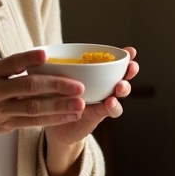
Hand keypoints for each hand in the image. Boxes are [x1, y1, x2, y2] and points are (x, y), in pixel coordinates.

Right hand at [0, 48, 90, 142]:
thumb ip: (10, 67)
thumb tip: (42, 58)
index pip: (11, 63)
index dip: (29, 58)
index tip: (46, 55)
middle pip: (29, 87)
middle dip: (56, 86)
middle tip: (79, 86)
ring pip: (34, 108)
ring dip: (60, 107)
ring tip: (80, 105)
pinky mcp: (5, 125)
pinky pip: (32, 122)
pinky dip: (52, 118)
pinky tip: (67, 115)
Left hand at [43, 48, 138, 175]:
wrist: (54, 125)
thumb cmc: (55, 98)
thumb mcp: (56, 81)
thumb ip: (57, 69)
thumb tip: (43, 51)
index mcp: (95, 75)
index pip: (113, 63)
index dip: (125, 57)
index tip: (131, 51)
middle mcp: (102, 87)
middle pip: (122, 76)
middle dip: (130, 71)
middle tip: (132, 67)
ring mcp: (103, 101)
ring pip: (120, 94)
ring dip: (124, 88)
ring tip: (120, 86)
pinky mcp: (99, 115)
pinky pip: (111, 110)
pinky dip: (113, 106)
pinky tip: (109, 102)